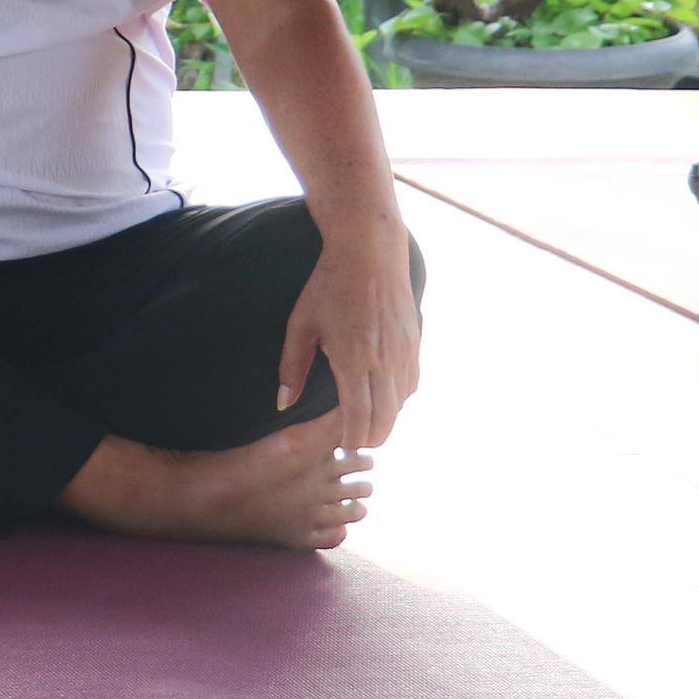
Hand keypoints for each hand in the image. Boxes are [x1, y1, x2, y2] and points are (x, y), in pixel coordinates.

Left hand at [275, 209, 421, 448]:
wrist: (370, 250)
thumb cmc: (329, 285)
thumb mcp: (301, 324)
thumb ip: (292, 368)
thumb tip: (283, 405)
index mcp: (353, 358)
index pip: (359, 418)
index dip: (352, 440)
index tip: (342, 448)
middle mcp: (384, 359)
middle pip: (385, 419)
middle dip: (371, 437)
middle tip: (355, 443)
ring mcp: (404, 351)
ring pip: (401, 403)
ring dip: (386, 418)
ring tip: (367, 423)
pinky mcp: (415, 342)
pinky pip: (411, 383)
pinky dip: (399, 397)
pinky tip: (383, 395)